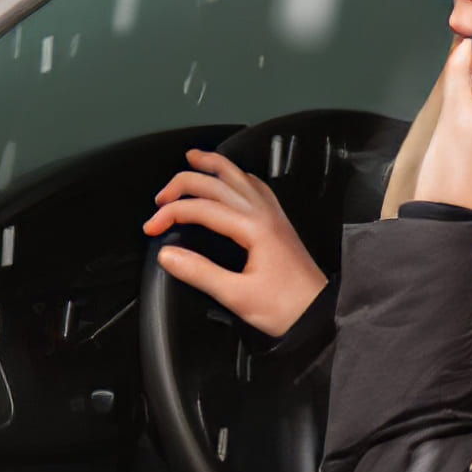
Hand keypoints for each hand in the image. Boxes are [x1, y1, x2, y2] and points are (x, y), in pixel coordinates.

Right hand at [143, 149, 327, 336]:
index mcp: (253, 227)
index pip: (201, 207)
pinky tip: (233, 179)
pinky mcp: (279, 223)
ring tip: (194, 157)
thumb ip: (199, 273)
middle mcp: (264, 214)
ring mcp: (274, 215)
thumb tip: (168, 255)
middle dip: (183, 184)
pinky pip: (257, 187)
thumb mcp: (237, 296)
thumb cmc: (287, 307)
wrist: (319, 314)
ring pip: (239, 176)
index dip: (170, 214)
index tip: (152, 227)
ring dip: (213, 165)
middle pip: (217, 183)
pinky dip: (237, 176)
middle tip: (161, 198)